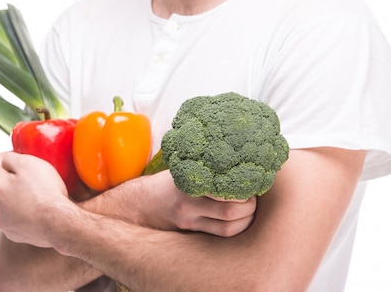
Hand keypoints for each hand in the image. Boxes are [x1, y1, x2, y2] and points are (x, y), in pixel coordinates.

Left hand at [0, 151, 72, 246]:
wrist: (59, 224)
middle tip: (35, 179)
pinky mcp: (14, 234)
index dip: (14, 156)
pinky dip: (24, 213)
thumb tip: (6, 159)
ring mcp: (3, 222)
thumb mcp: (28, 163)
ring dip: (18, 197)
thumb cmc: (45, 192)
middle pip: (3, 183)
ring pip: (8, 202)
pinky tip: (38, 212)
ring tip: (38, 197)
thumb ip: (11, 157)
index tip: (28, 160)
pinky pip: (16, 218)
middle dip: (15, 179)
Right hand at [139, 170, 256, 236]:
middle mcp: (188, 205)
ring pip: (228, 228)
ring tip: (249, 210)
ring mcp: (190, 221)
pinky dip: (235, 228)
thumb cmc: (164, 183)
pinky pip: (220, 235)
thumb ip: (204, 169)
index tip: (250, 183)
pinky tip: (239, 220)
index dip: (243, 189)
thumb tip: (235, 158)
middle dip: (249, 206)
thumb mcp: (181, 170)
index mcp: (187, 184)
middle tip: (253, 197)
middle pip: (230, 211)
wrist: (140, 204)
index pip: (224, 190)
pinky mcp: (191, 232)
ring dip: (246, 220)